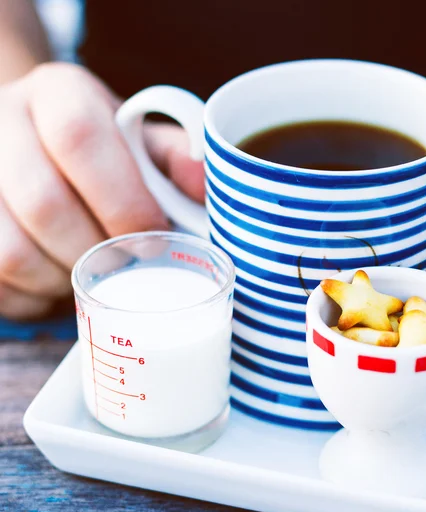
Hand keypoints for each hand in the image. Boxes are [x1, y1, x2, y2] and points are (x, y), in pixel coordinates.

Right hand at [0, 63, 203, 318]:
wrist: (44, 149)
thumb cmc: (109, 155)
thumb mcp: (145, 143)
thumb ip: (179, 160)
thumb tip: (202, 184)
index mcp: (58, 95)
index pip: (79, 137)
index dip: (123, 200)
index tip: (154, 235)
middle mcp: (2, 124)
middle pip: (43, 204)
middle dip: (99, 250)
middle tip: (128, 263)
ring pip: (12, 253)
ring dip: (66, 280)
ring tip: (95, 272)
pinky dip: (37, 299)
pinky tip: (61, 283)